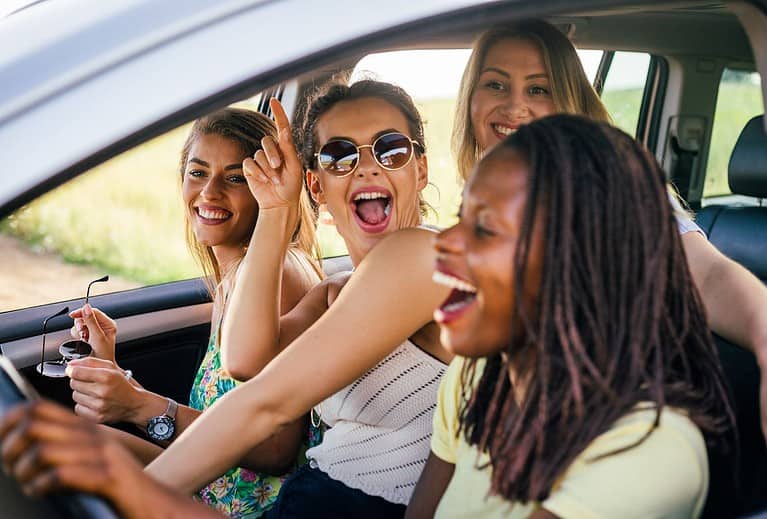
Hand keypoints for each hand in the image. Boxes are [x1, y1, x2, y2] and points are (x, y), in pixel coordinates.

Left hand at [0, 401, 142, 504]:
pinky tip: (42, 491)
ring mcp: (101, 455)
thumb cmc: (120, 485)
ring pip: (43, 451)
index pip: (38, 407)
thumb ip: (68, 444)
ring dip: (24, 470)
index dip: (10, 420)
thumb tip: (28, 443)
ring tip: (28, 482)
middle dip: (10, 447)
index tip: (1, 439)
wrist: (157, 503)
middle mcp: (93, 436)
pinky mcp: (107, 478)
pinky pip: (62, 475)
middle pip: (34, 425)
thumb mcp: (93, 456)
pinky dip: (42, 485)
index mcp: (86, 428)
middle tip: (11, 466)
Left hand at [66, 357, 140, 423]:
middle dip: (79, 381)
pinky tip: (93, 402)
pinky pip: (78, 408)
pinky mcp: (97, 417)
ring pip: (75, 396)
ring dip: (81, 393)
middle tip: (90, 382)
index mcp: (107, 376)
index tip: (73, 371)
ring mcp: (99, 406)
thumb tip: (70, 365)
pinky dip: (83, 405)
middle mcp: (103, 391)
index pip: (77, 372)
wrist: (134, 404)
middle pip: (73, 383)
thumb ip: (90, 362)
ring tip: (93, 393)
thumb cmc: (121, 384)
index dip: (72, 370)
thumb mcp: (111, 368)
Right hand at [69, 304, 116, 362]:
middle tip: (83, 333)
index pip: (94, 311)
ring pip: (81, 323)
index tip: (73, 315)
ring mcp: (94, 331)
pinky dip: (78, 335)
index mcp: (108, 324)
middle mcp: (102, 326)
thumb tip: (86, 308)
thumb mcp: (97, 337)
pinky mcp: (88, 336)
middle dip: (81, 324)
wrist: (98, 367)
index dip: (82, 312)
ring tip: (84, 339)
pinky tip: (82, 341)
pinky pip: (78, 330)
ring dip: (79, 331)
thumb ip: (91, 322)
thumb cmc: (102, 355)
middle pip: (85, 316)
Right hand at [242, 98, 304, 211]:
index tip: (274, 101)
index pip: (281, 127)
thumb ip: (289, 149)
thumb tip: (285, 130)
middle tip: (278, 169)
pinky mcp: (250, 168)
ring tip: (274, 180)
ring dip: (267, 169)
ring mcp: (260, 159)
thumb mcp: (294, 167)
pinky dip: (257, 172)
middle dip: (272, 155)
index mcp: (285, 148)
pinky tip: (263, 180)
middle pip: (267, 141)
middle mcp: (272, 151)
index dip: (278, 113)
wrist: (280, 203)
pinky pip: (250, 163)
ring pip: (259, 154)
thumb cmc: (291, 186)